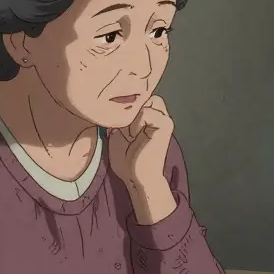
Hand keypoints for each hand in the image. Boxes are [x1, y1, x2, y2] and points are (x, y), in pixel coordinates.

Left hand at [108, 96, 177, 223]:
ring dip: (134, 115)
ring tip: (130, 133)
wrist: (135, 177)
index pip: (136, 97)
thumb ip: (119, 117)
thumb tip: (107, 102)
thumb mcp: (117, 133)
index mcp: (149, 115)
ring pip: (146, 100)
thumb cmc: (126, 159)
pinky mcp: (166, 124)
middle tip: (125, 130)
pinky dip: (138, 122)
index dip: (125, 107)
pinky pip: (148, 111)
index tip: (119, 126)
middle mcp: (159, 114)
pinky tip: (134, 135)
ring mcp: (164, 118)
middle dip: (131, 109)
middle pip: (143, 96)